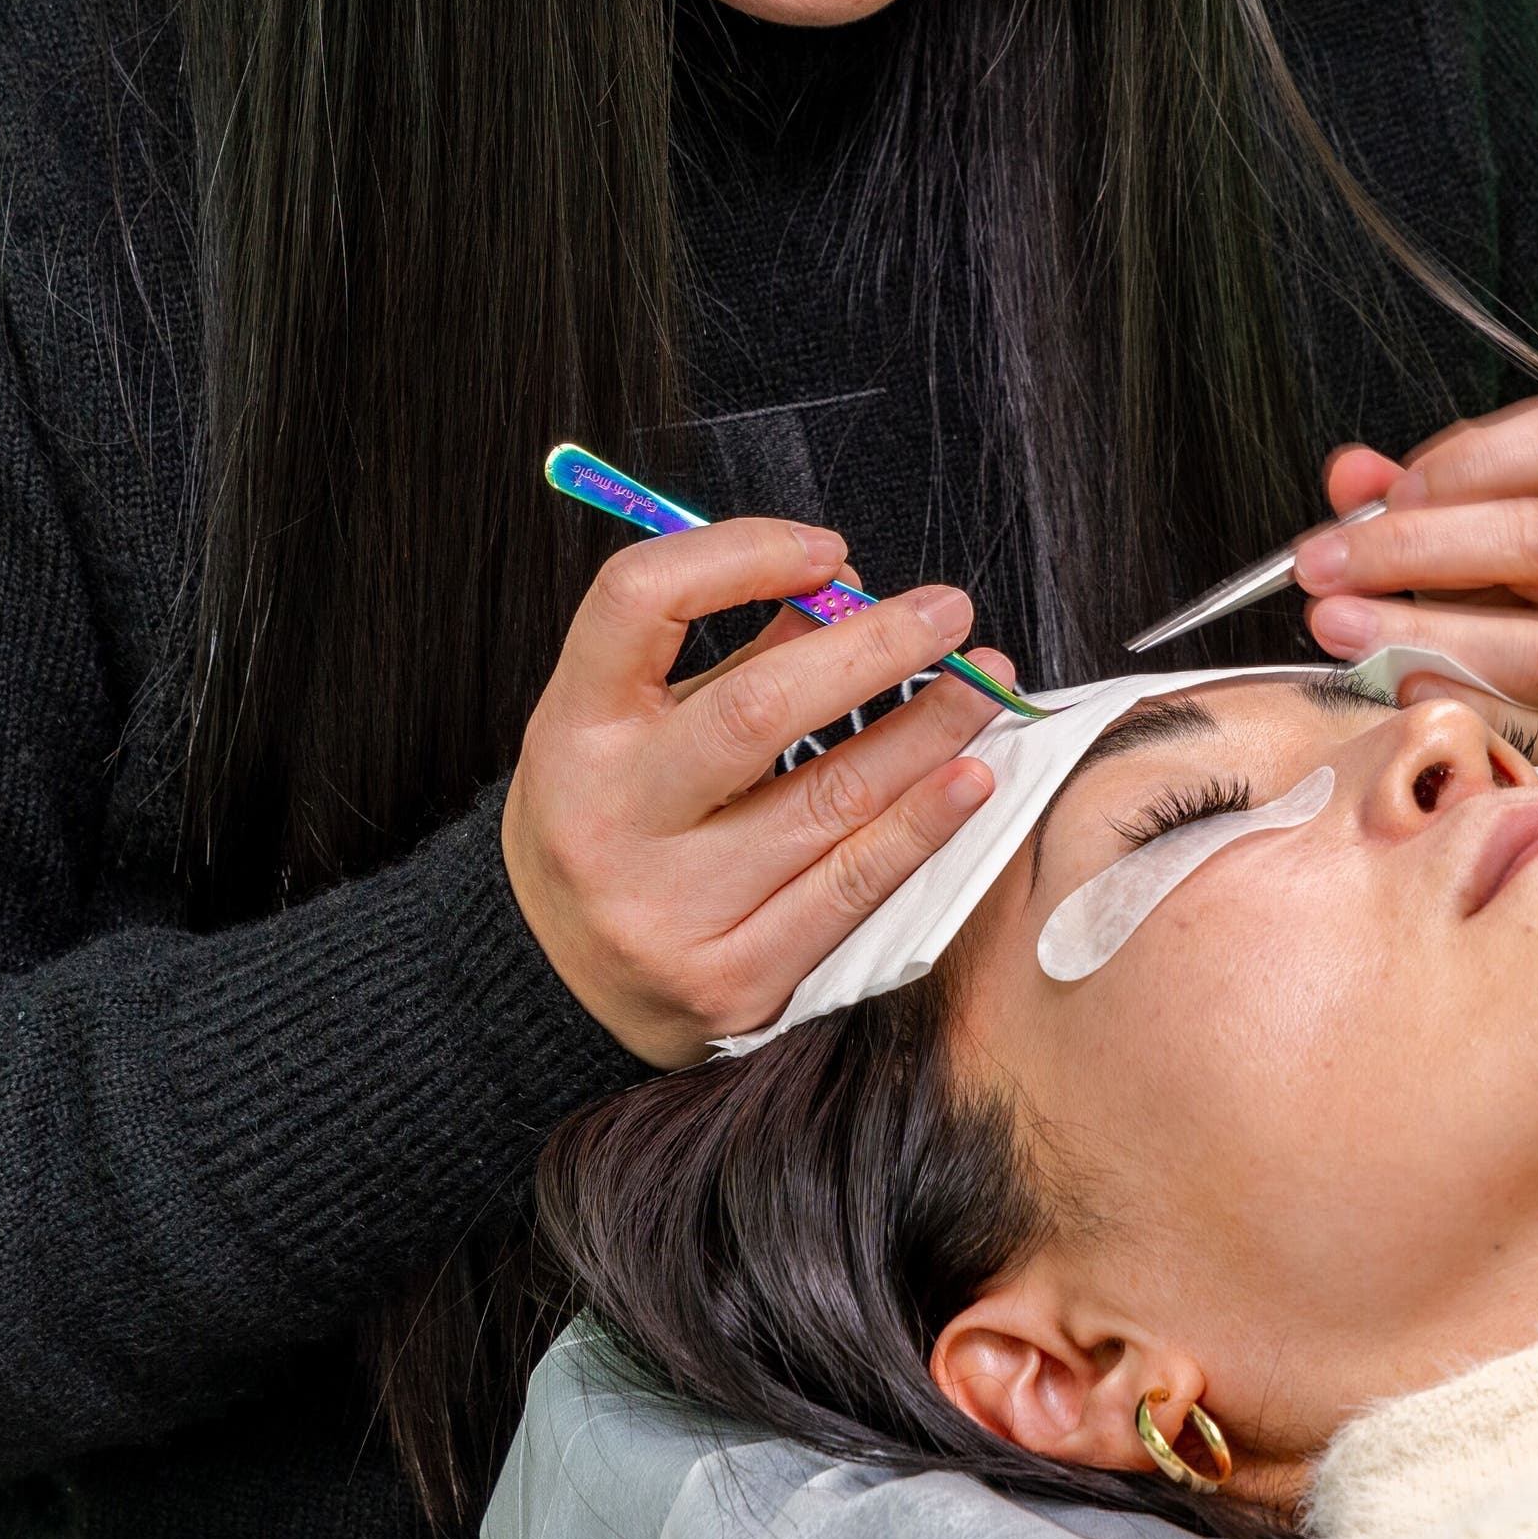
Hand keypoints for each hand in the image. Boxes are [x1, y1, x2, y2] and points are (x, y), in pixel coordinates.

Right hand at [501, 516, 1008, 1063]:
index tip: (828, 552)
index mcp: (571, 729)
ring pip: (826, 803)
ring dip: (925, 732)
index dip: (740, 554)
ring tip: (985, 686)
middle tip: (947, 613)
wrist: (552, 987)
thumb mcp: (635, 729)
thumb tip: (847, 591)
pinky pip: (848, 890)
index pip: (639, 601)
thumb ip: (734, 660)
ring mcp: (668, 907)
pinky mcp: (731, 978)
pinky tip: (969, 780)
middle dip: (872, 649)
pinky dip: (919, 827)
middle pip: (757, 710)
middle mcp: (610, 817)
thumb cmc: (609, 824)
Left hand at [1287, 393, 1537, 765]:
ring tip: (1339, 627)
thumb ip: (1422, 491)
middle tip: (1323, 563)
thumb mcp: (1493, 518)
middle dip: (1414, 550)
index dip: (1473, 461)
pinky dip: (1456, 708)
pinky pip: (1532, 734)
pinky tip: (1396, 690)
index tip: (1393, 490)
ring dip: (1421, 638)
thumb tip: (1351, 477)